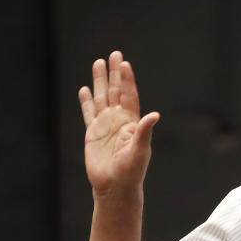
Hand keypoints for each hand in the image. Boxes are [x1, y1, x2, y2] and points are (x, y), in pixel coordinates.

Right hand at [79, 51, 159, 194]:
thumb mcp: (140, 150)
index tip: (124, 63)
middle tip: (114, 54)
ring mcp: (105, 125)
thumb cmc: (132, 171)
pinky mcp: (93, 134)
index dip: (127, 80)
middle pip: (116, 91)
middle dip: (114, 73)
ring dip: (100, 81)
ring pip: (101, 98)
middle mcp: (119, 120)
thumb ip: (145, 131)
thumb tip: (155, 115)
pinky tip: (85, 90)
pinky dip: (86, 101)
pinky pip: (88, 113)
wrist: (115, 186)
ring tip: (98, 63)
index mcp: (132, 122)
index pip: (129, 95)